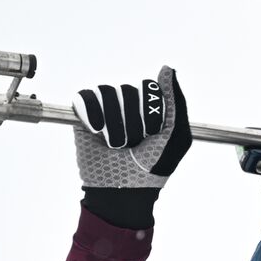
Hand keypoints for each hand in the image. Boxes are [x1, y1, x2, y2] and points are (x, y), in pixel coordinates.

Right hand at [72, 66, 191, 188]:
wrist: (123, 191)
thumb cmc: (153, 166)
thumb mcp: (176, 135)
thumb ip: (174, 100)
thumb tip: (167, 69)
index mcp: (150, 107)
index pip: (148, 88)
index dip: (150, 112)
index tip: (153, 134)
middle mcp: (128, 105)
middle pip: (128, 91)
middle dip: (132, 122)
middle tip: (134, 144)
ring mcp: (105, 109)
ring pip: (108, 94)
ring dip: (114, 125)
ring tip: (116, 144)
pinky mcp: (84, 115)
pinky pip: (86, 98)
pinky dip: (92, 115)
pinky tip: (97, 132)